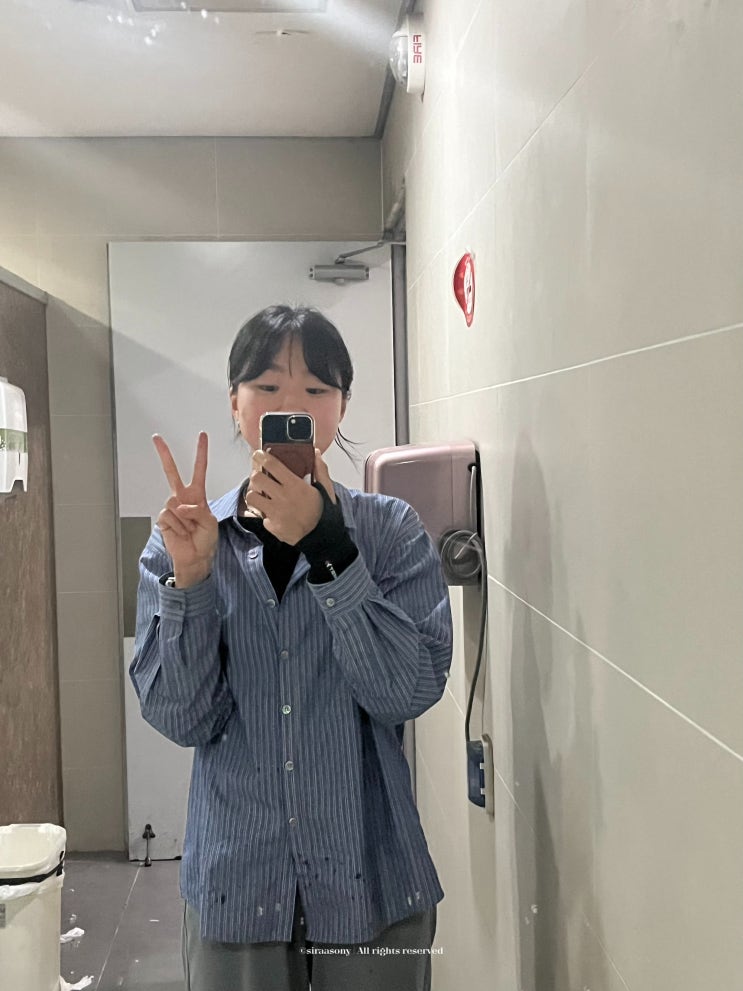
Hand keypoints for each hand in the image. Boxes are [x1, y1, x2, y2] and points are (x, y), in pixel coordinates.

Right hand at [152, 432, 217, 585]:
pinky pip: (169, 516)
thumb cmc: (205, 539)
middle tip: (156, 437)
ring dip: (185, 518)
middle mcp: (183, 498)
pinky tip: (181, 532)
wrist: (195, 557)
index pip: (199, 470)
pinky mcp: (163, 518)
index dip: (201, 453)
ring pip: (174, 502)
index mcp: (197, 495)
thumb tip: (179, 506)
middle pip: (172, 472)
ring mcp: (172, 508)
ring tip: (190, 529)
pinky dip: (178, 526)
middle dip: (164, 454)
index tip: (201, 436)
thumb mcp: (210, 522)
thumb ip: (197, 510)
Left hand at [245, 447, 335, 544]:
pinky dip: (262, 513)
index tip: (259, 455)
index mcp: (295, 486)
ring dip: (255, 494)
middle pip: (257, 478)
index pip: (272, 465)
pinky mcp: (272, 526)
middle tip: (259, 476)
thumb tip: (316, 454)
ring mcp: (276, 513)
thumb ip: (320, 470)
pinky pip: (259, 515)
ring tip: (261, 494)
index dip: (262, 457)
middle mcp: (283, 497)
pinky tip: (269, 512)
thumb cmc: (324, 513)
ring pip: (252, 497)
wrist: (322, 538)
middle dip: (256, 475)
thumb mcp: (326, 489)